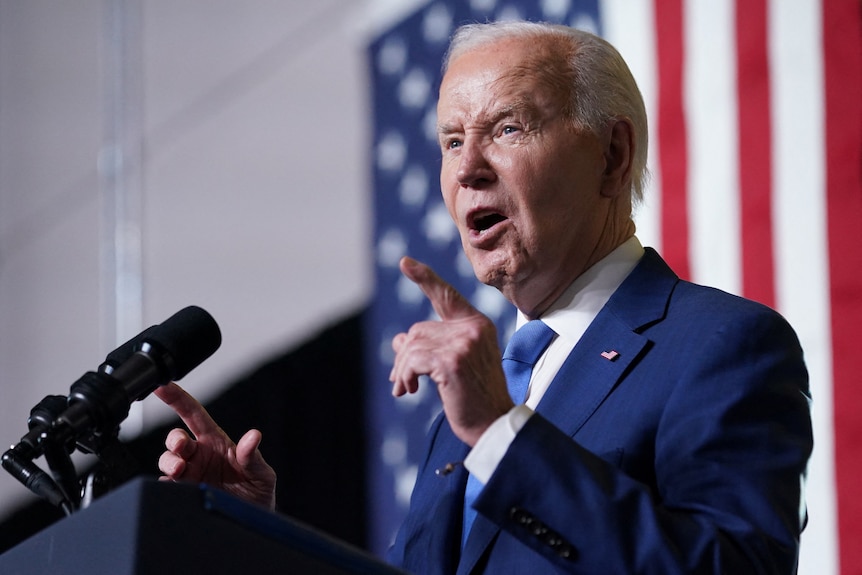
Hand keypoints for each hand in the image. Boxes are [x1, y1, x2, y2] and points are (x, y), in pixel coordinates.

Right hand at [154, 382, 276, 509]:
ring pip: (168, 461)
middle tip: (183, 447)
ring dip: (170, 462)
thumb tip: (253, 436)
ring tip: (180, 471)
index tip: (162, 386)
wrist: (253, 521)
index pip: (193, 414)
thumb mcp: (261, 473)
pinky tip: (175, 488)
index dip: (177, 398)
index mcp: (216, 442)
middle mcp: (199, 455)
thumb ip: (252, 456)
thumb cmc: (257, 491)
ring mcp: (190, 475)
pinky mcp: (183, 494)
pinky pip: (166, 487)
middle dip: (174, 440)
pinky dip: (166, 485)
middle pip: (176, 439)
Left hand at [389, 256, 513, 445]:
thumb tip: (399, 339)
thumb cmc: (474, 398)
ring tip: (405, 388)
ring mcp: (464, 343)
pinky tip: (410, 390)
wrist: (494, 425)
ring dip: (402, 369)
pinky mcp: (452, 361)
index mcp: (477, 324)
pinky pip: (413, 360)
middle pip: (419, 329)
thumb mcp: (452, 366)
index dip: (424, 278)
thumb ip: (430, 348)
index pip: (446, 295)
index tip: (404, 262)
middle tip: (400, 380)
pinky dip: (405, 375)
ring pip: (412, 345)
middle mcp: (473, 328)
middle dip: (404, 355)